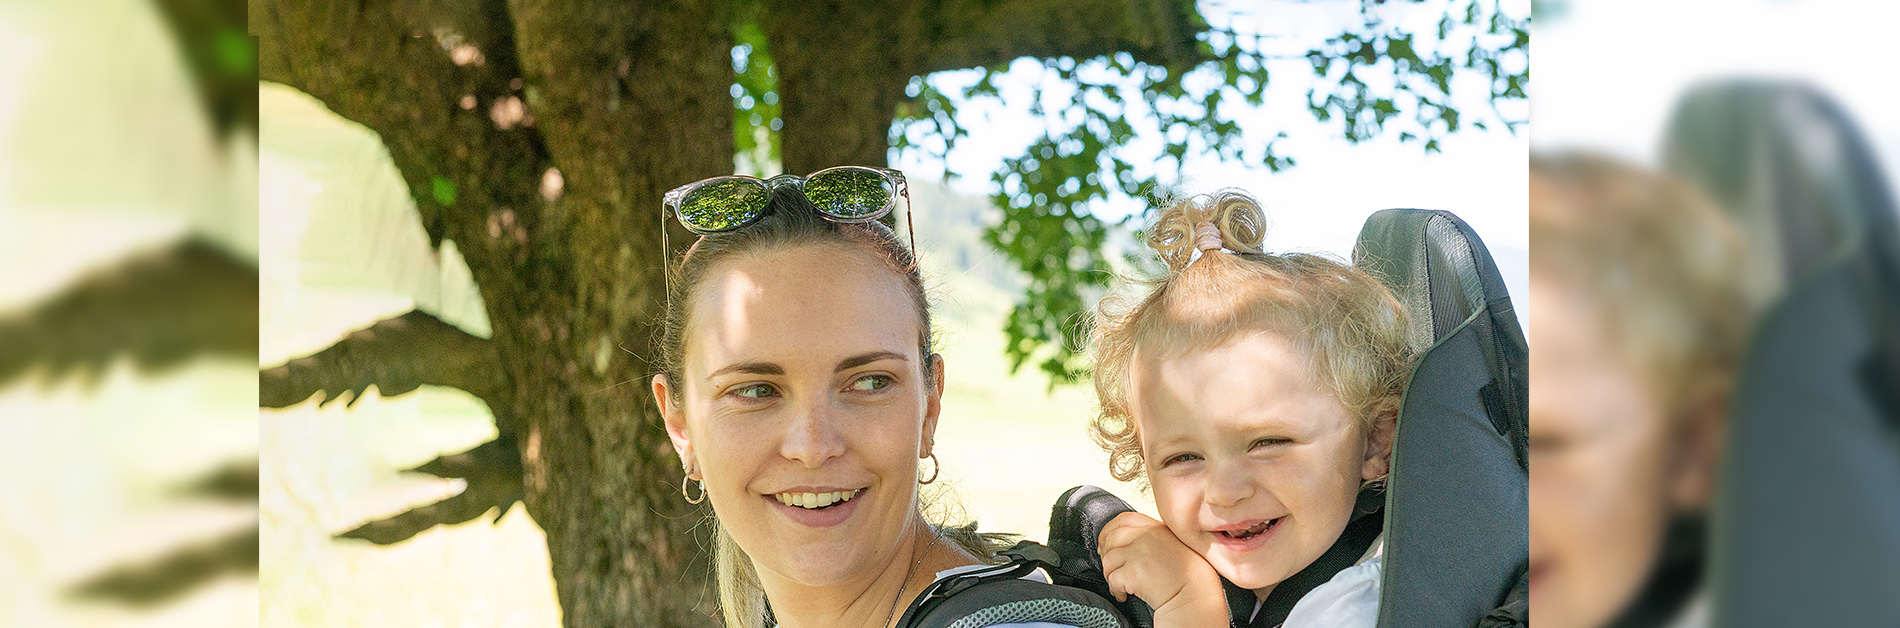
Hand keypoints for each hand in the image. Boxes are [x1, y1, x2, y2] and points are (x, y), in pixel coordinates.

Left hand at [1098, 511, 1226, 627]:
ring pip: (1108, 559)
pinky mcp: (1133, 572)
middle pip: (1111, 538)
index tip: (1105, 542)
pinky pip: (1112, 579)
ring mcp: (1139, 553)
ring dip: (1109, 575)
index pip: (1124, 519)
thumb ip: (1154, 538)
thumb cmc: (1192, 577)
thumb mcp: (1177, 545)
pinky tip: (1124, 595)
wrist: (1196, 598)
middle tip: (1110, 568)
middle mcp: (1146, 537)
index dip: (1109, 530)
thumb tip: (1128, 543)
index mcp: (1157, 528)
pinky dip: (1115, 590)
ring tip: (1119, 585)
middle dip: (1105, 554)